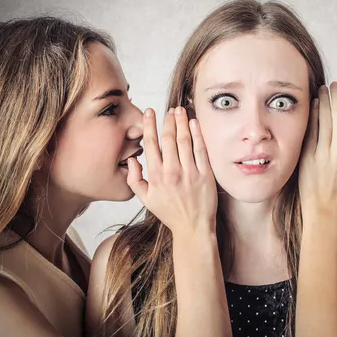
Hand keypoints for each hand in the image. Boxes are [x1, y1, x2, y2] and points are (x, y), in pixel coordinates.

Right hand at [127, 106, 216, 236]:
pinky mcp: (205, 175)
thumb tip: (131, 159)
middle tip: (170, 109)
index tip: (150, 112)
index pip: (151, 144)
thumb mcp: (145, 199)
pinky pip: (200, 150)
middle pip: (169, 138)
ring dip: (182, 123)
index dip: (150, 125)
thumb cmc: (169, 213)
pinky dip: (197, 135)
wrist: (193, 227)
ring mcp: (190, 173)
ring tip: (181, 111)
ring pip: (185, 141)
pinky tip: (194, 123)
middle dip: (168, 120)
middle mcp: (172, 172)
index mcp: (156, 176)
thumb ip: (134, 179)